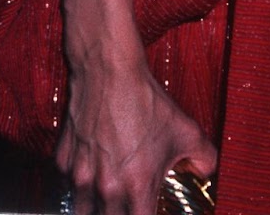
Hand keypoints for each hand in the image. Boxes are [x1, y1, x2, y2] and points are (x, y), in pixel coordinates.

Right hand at [57, 52, 215, 214]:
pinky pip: (65, 188)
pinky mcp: (63, 159)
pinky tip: (86, 183)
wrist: (109, 70)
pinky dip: (75, 190)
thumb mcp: (187, 130)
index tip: (148, 212)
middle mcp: (107, 187)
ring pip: (82, 212)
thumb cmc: (146, 100)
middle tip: (126, 208)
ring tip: (104, 206)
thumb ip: (204, 159)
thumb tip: (206, 173)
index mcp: (138, 187)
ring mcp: (81, 174)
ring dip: (93, 211)